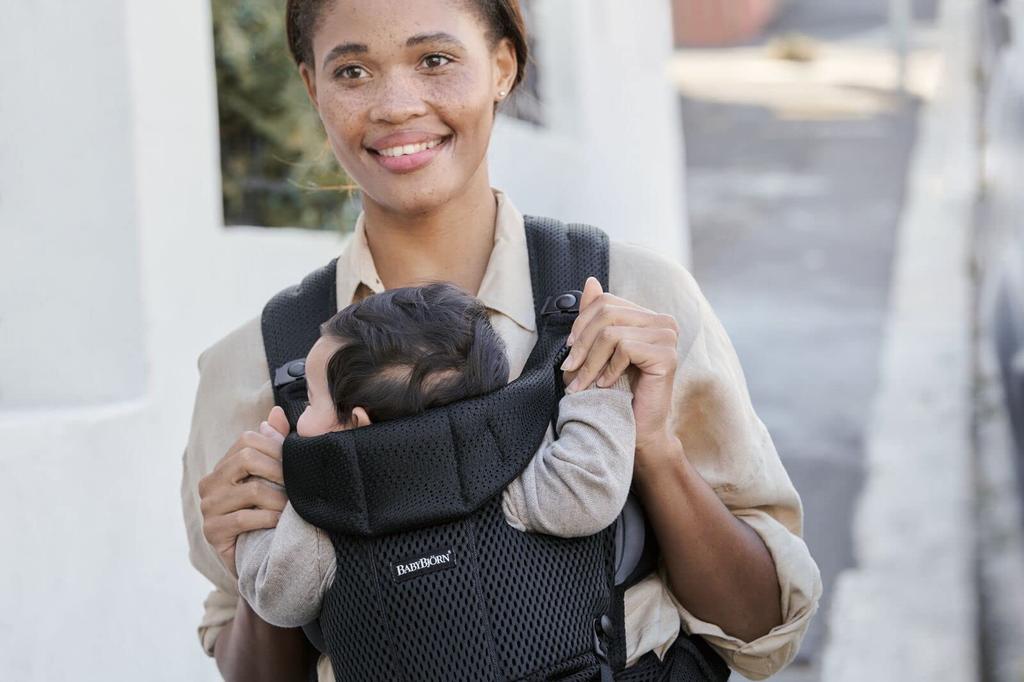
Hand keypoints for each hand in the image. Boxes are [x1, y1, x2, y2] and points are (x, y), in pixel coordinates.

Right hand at [198, 406, 291, 576]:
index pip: (249, 440)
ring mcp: (208, 507)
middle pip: (247, 458)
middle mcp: (210, 483)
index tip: (298, 464)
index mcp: (224, 465)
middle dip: (280, 471)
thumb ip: (274, 445)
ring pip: (252, 490)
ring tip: (295, 507)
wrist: (259, 559)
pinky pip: (244, 518)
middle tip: (300, 486)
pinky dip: (269, 519)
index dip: (277, 448)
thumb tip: (275, 412)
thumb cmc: (268, 514)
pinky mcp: (212, 531)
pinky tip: (281, 523)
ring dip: (280, 499)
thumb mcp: (273, 479)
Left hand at [561, 277, 680, 459]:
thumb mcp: (597, 350)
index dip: (581, 323)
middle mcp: (662, 322)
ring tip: (583, 382)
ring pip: (612, 332)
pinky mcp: (667, 355)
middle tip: (570, 370)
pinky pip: (624, 348)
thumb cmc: (616, 393)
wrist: (636, 430)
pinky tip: (606, 385)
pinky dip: (608, 369)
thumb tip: (591, 281)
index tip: (570, 350)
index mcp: (647, 317)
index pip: (605, 302)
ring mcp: (668, 337)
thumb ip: (595, 317)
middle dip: (582, 344)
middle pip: (606, 313)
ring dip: (590, 361)